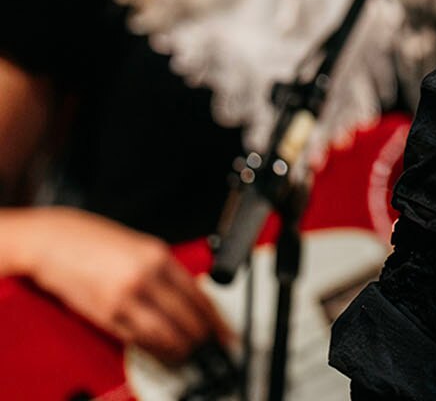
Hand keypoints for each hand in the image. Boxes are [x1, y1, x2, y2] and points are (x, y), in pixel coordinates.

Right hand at [21, 207, 231, 364]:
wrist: (54, 241)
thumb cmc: (94, 241)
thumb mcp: (141, 247)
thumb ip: (165, 271)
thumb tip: (189, 297)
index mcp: (159, 256)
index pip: (198, 295)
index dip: (214, 319)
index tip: (223, 331)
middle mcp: (145, 277)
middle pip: (186, 317)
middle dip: (200, 336)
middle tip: (208, 345)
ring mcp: (124, 297)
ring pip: (163, 333)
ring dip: (178, 347)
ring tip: (186, 353)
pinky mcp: (104, 314)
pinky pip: (136, 338)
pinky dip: (153, 348)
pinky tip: (160, 350)